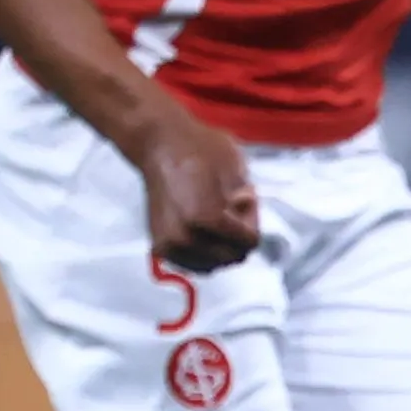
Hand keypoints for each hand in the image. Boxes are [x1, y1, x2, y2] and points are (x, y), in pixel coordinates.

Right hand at [123, 101, 261, 270]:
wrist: (159, 145)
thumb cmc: (199, 150)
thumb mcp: (237, 169)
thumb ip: (248, 204)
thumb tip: (247, 225)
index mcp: (207, 218)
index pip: (249, 242)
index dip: (251, 220)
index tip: (242, 201)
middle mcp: (186, 238)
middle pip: (232, 256)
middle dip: (237, 236)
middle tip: (230, 209)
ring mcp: (171, 245)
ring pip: (213, 265)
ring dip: (220, 246)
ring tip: (214, 218)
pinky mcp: (160, 246)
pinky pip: (193, 264)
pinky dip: (203, 253)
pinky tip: (202, 229)